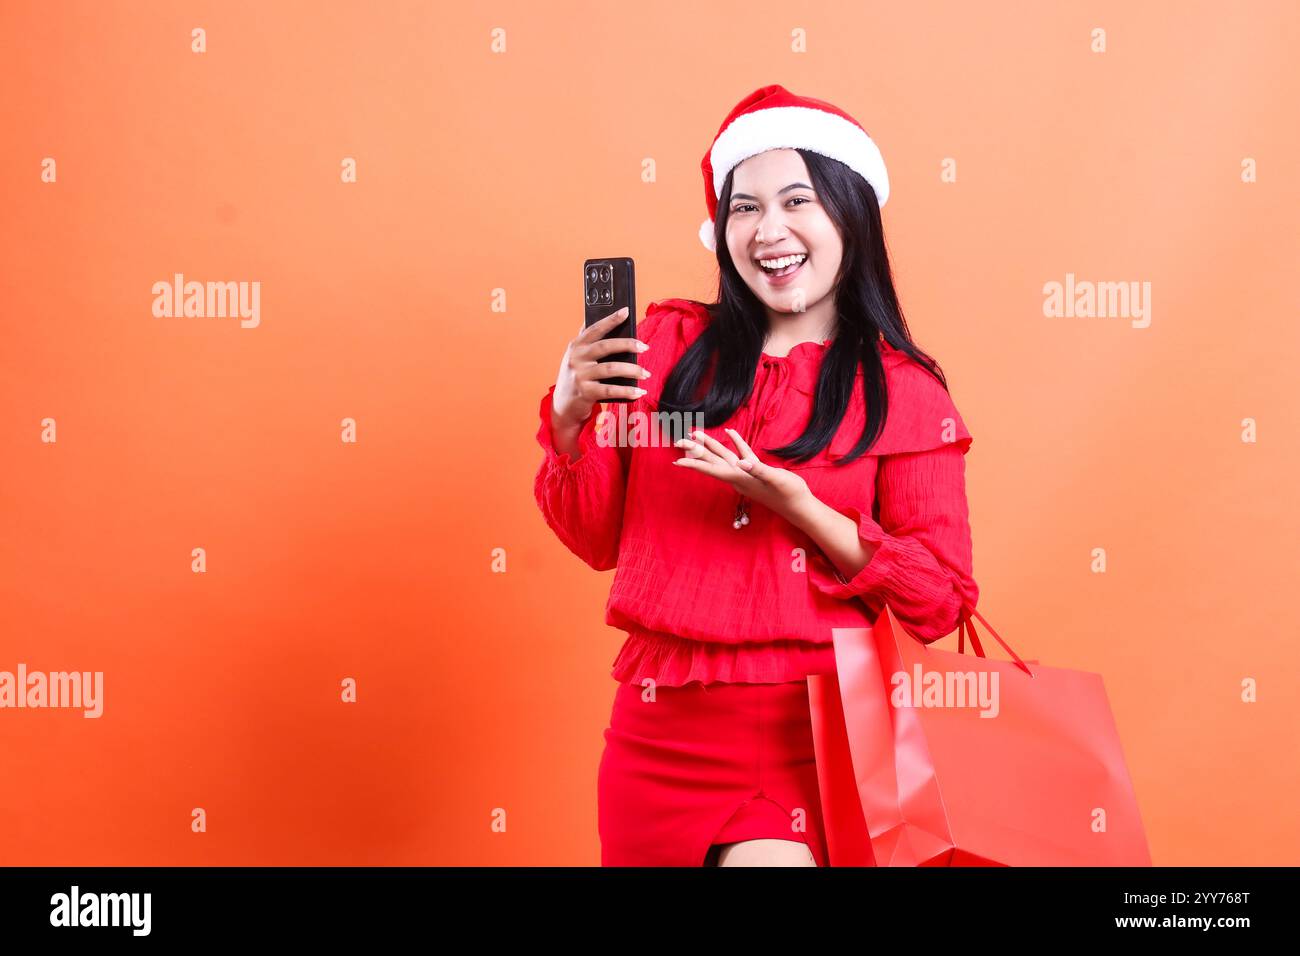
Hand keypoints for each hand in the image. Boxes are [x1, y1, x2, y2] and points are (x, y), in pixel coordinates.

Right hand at [551, 306, 651, 428]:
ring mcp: (580, 376)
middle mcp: (577, 358)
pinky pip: (610, 390)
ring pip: (611, 369)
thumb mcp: (577, 357)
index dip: (610, 319)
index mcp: (576, 346)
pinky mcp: (586, 393)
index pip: (595, 329)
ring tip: (646, 373)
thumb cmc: (576, 377)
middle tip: (645, 347)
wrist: (562, 405)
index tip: (625, 311)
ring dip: (632, 370)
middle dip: (627, 345)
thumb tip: (612, 322)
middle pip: (605, 346)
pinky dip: (627, 391)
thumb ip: (589, 342)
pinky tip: (639, 391)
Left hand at [671, 427, 812, 523]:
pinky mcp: (755, 472)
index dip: (695, 464)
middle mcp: (739, 477)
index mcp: (741, 478)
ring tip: (696, 434)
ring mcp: (746, 475)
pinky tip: (730, 434)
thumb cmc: (789, 494)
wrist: (799, 506)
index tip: (678, 461)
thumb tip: (742, 462)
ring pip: (723, 457)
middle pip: (712, 462)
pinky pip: (740, 454)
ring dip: (710, 446)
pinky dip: (735, 443)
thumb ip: (759, 470)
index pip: (712, 469)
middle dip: (695, 452)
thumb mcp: (776, 479)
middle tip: (678, 442)